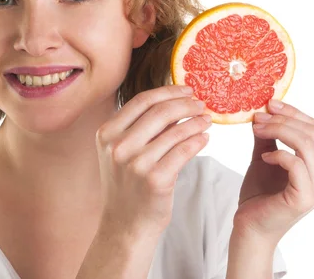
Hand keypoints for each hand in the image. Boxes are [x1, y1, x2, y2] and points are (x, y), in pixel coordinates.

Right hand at [95, 85, 211, 238]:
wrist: (125, 224)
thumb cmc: (127, 185)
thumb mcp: (122, 151)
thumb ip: (142, 127)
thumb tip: (175, 102)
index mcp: (107, 133)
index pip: (142, 101)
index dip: (168, 91)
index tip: (186, 90)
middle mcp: (118, 146)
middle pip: (160, 112)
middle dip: (185, 104)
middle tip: (200, 104)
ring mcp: (136, 163)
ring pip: (175, 131)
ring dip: (196, 122)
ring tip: (207, 120)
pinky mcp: (155, 179)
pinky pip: (184, 151)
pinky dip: (198, 141)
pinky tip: (205, 138)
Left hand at [233, 99, 313, 244]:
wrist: (250, 225)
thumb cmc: (260, 193)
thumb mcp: (265, 156)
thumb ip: (269, 135)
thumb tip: (264, 109)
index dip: (294, 112)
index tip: (270, 103)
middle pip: (313, 134)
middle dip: (283, 120)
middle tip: (258, 116)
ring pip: (306, 145)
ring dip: (277, 131)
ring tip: (256, 130)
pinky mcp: (305, 198)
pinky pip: (296, 164)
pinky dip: (278, 154)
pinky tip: (264, 157)